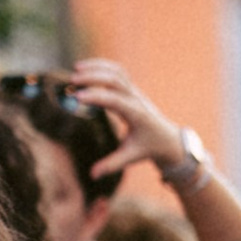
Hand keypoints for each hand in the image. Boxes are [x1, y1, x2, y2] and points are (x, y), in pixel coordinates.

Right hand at [61, 57, 182, 184]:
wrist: (167, 139)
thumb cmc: (148, 147)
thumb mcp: (130, 157)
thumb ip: (111, 164)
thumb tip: (92, 174)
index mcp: (136, 115)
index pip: (116, 100)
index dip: (97, 97)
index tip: (77, 97)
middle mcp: (136, 99)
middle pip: (116, 80)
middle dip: (94, 77)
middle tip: (72, 81)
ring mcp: (134, 92)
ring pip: (117, 72)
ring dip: (97, 68)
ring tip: (76, 69)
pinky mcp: (131, 89)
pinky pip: (117, 72)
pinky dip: (102, 66)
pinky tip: (85, 68)